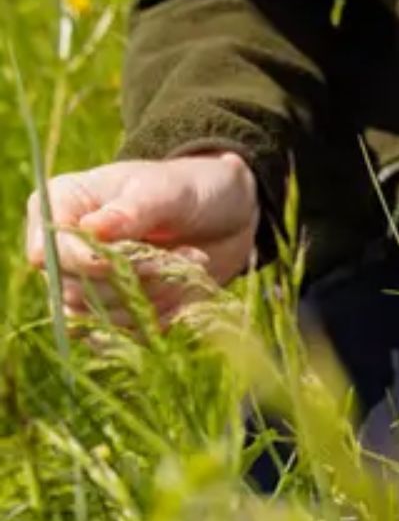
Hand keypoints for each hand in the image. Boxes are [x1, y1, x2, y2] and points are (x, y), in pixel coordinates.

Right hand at [22, 152, 258, 327]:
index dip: (84, 263)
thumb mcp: (169, 191)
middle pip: (72, 289)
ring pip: (98, 315)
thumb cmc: (193, 189)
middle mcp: (66, 246)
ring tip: (190, 267)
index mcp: (64, 203)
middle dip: (133, 280)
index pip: (47, 250)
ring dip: (152, 299)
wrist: (228, 215)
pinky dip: (157, 318)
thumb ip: (131, 211)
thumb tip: (91, 229)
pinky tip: (185, 292)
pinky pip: (121, 332)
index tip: (126, 261)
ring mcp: (86, 280)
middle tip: (184, 257)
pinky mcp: (112, 307)